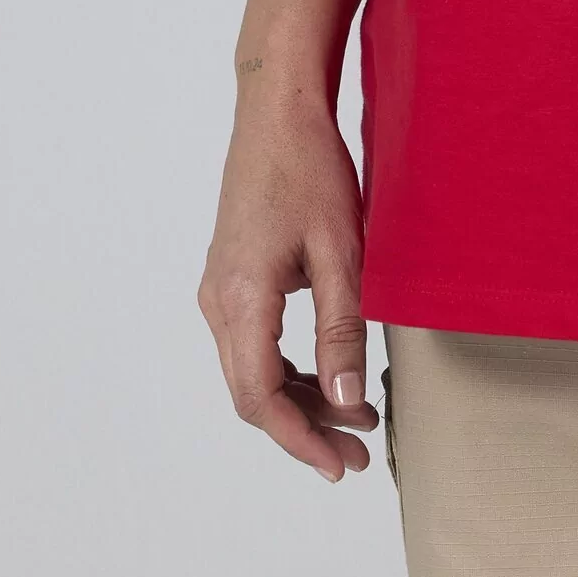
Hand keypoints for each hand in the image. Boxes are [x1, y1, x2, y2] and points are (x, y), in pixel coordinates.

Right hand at [197, 84, 381, 481]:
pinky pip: (253, 342)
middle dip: (305, 428)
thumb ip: (342, 329)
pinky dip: (290, 366)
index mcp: (240, 299)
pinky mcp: (231, 276)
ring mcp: (220, 288)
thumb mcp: (341, 252)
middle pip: (252, 392)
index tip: (341, 466)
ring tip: (356, 418)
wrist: (278, 110)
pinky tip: (331, 372)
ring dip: (301, 398)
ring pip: (253, 369)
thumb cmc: (311, 169)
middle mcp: (218, 301)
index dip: (300, 440)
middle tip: (360, 454)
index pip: (259, 398)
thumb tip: (347, 401)